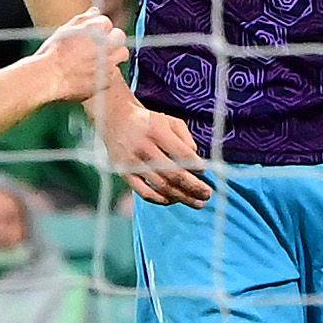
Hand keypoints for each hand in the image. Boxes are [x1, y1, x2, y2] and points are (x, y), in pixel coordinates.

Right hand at [35, 9, 128, 103]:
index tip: (91, 34)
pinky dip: (107, 72)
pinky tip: (94, 73)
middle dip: (111, 39)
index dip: (98, 28)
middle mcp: (107, 44)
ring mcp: (109, 62)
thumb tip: (95, 11)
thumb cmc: (52, 53)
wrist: (49, 77)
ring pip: (122, 54)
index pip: (106, 22)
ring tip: (101, 59)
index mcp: (96, 28)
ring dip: (114, 54)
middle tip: (100, 45)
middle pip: (119, 36)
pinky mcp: (107, 79)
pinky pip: (114, 72)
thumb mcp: (65, 30)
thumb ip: (83, 19)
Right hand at [95, 92, 211, 206]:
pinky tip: (173, 200)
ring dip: (181, 197)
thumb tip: (196, 165)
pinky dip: (160, 200)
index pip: (182, 155)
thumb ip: (186, 139)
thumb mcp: (170, 121)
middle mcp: (143, 147)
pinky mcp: (124, 173)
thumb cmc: (149, 121)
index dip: (196, 166)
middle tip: (207, 195)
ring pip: (161, 186)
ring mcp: (132, 162)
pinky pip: (144, 192)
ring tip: (197, 203)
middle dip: (194, 187)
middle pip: (173, 174)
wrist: (115, 119)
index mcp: (157, 131)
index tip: (205, 172)